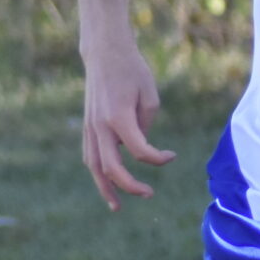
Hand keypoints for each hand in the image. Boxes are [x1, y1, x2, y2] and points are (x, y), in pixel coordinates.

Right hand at [81, 42, 174, 209]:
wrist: (104, 53)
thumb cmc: (132, 70)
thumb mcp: (149, 94)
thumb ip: (146, 123)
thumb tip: (140, 144)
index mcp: (118, 117)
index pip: (139, 151)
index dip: (158, 159)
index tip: (171, 156)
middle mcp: (100, 125)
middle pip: (111, 167)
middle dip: (129, 186)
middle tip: (149, 194)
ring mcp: (90, 126)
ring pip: (94, 166)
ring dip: (105, 188)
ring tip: (117, 206)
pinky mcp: (87, 125)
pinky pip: (90, 155)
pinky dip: (98, 172)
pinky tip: (107, 183)